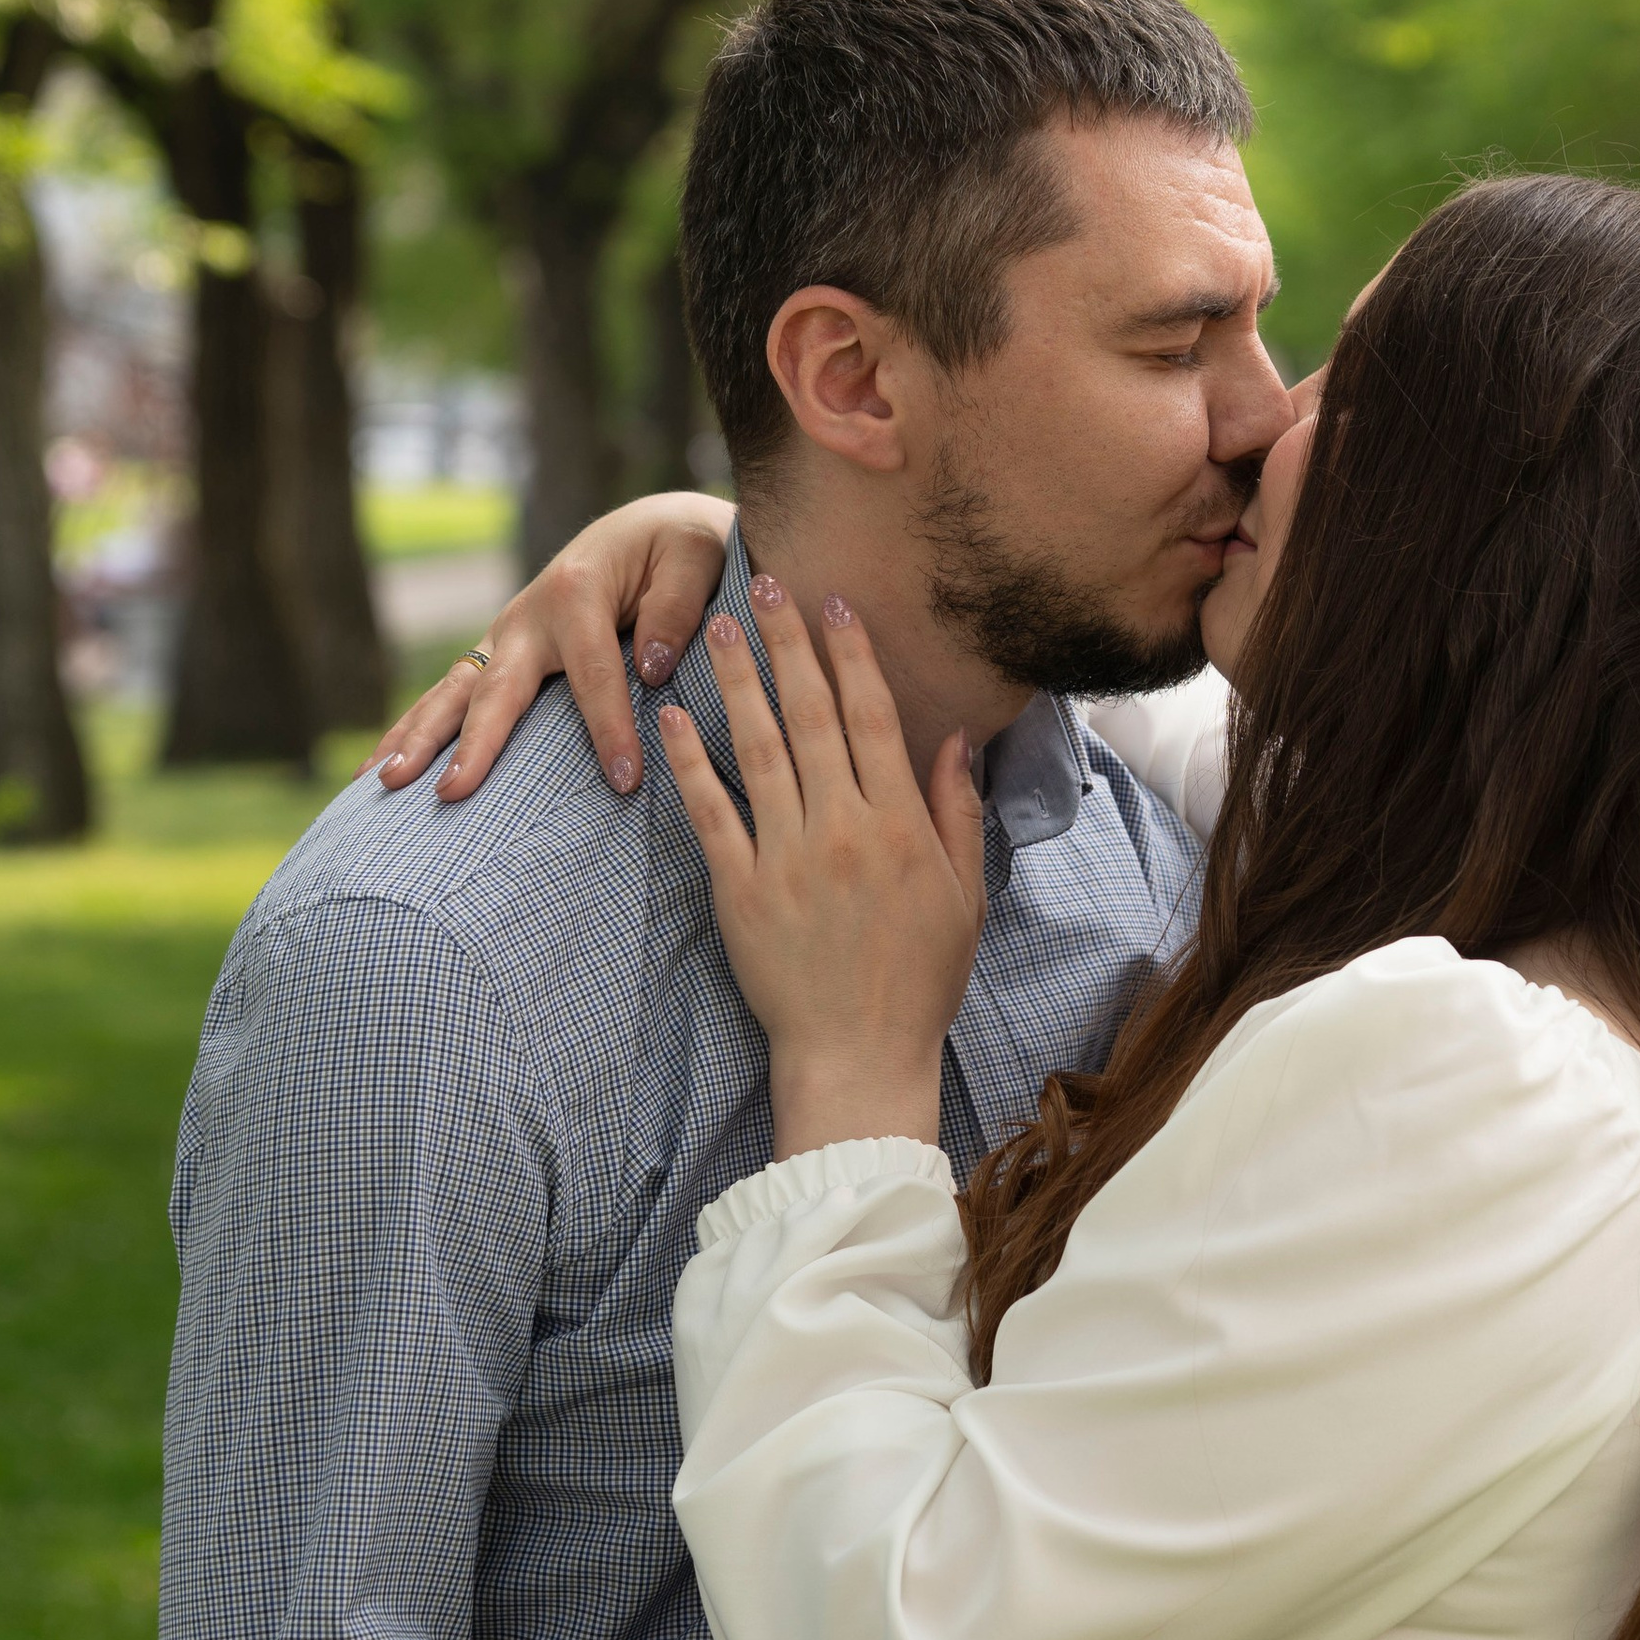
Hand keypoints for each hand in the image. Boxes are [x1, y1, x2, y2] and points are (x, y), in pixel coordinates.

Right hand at [365, 492, 735, 801]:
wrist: (653, 527)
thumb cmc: (682, 547)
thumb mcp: (697, 557)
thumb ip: (678, 609)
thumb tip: (651, 669)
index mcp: (578, 591)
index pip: (593, 673)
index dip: (609, 727)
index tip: (623, 780)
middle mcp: (529, 615)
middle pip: (495, 688)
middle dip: (473, 743)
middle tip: (449, 794)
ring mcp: (504, 635)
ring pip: (454, 693)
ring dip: (417, 738)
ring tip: (383, 784)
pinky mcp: (498, 653)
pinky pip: (451, 696)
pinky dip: (412, 730)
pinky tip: (378, 772)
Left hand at [657, 575, 985, 1156]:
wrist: (859, 1056)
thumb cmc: (920, 981)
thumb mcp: (965, 895)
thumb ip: (957, 811)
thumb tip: (954, 737)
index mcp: (900, 824)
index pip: (873, 717)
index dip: (850, 655)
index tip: (831, 605)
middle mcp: (843, 828)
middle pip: (811, 715)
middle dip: (787, 643)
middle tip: (763, 582)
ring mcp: (787, 856)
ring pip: (759, 748)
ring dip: (737, 681)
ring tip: (718, 627)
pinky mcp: (739, 890)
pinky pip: (711, 813)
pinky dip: (691, 762)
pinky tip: (674, 718)